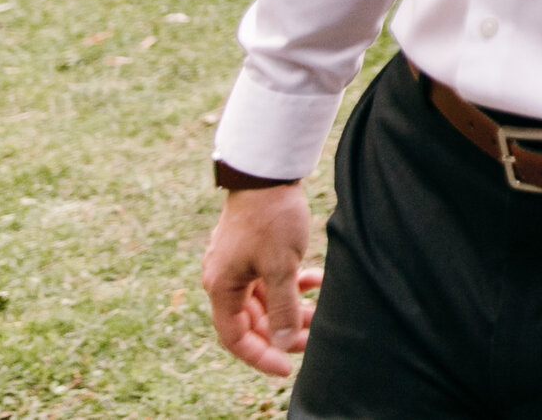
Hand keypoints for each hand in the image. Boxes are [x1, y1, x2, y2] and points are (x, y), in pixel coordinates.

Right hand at [202, 183, 318, 375]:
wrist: (268, 173)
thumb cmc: (271, 218)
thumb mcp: (281, 267)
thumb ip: (283, 307)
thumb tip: (282, 342)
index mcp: (222, 287)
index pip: (235, 337)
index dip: (259, 355)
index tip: (285, 368)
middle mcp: (224, 278)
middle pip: (253, 319)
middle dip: (283, 331)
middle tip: (313, 337)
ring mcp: (238, 263)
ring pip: (265, 299)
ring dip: (291, 307)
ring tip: (320, 310)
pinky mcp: (253, 249)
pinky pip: (271, 278)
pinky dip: (292, 284)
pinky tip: (316, 280)